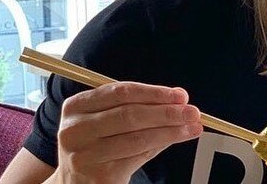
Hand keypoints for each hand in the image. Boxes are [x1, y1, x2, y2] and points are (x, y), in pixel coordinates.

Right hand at [52, 82, 201, 183]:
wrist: (74, 182)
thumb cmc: (96, 143)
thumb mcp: (105, 120)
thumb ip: (136, 107)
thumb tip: (178, 100)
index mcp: (75, 107)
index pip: (120, 92)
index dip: (154, 92)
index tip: (180, 95)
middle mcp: (74, 130)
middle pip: (129, 115)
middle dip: (166, 112)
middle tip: (192, 111)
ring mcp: (84, 155)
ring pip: (137, 138)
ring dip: (170, 131)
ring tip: (193, 127)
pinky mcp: (99, 176)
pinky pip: (138, 157)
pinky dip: (161, 146)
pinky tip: (176, 139)